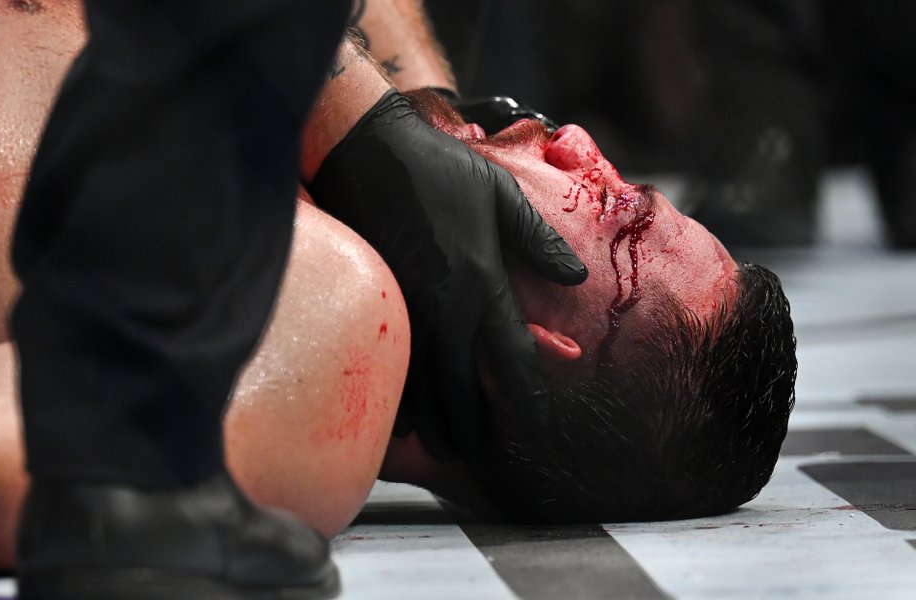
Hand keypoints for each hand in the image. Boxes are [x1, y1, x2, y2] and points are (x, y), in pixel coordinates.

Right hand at [309, 90, 586, 463]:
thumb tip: (575, 278)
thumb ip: (538, 241)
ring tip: (446, 451)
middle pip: (461, 387)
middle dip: (473, 429)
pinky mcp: (376, 303)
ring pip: (423, 385)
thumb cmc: (437, 169)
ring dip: (436, 423)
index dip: (527, 398)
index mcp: (480, 283)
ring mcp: (405, 309)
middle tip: (480, 460)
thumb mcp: (499, 195)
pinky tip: (405, 419)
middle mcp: (442, 307)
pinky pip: (391, 366)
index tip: (538, 427)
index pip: (510, 357)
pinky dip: (400, 400)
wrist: (364, 152)